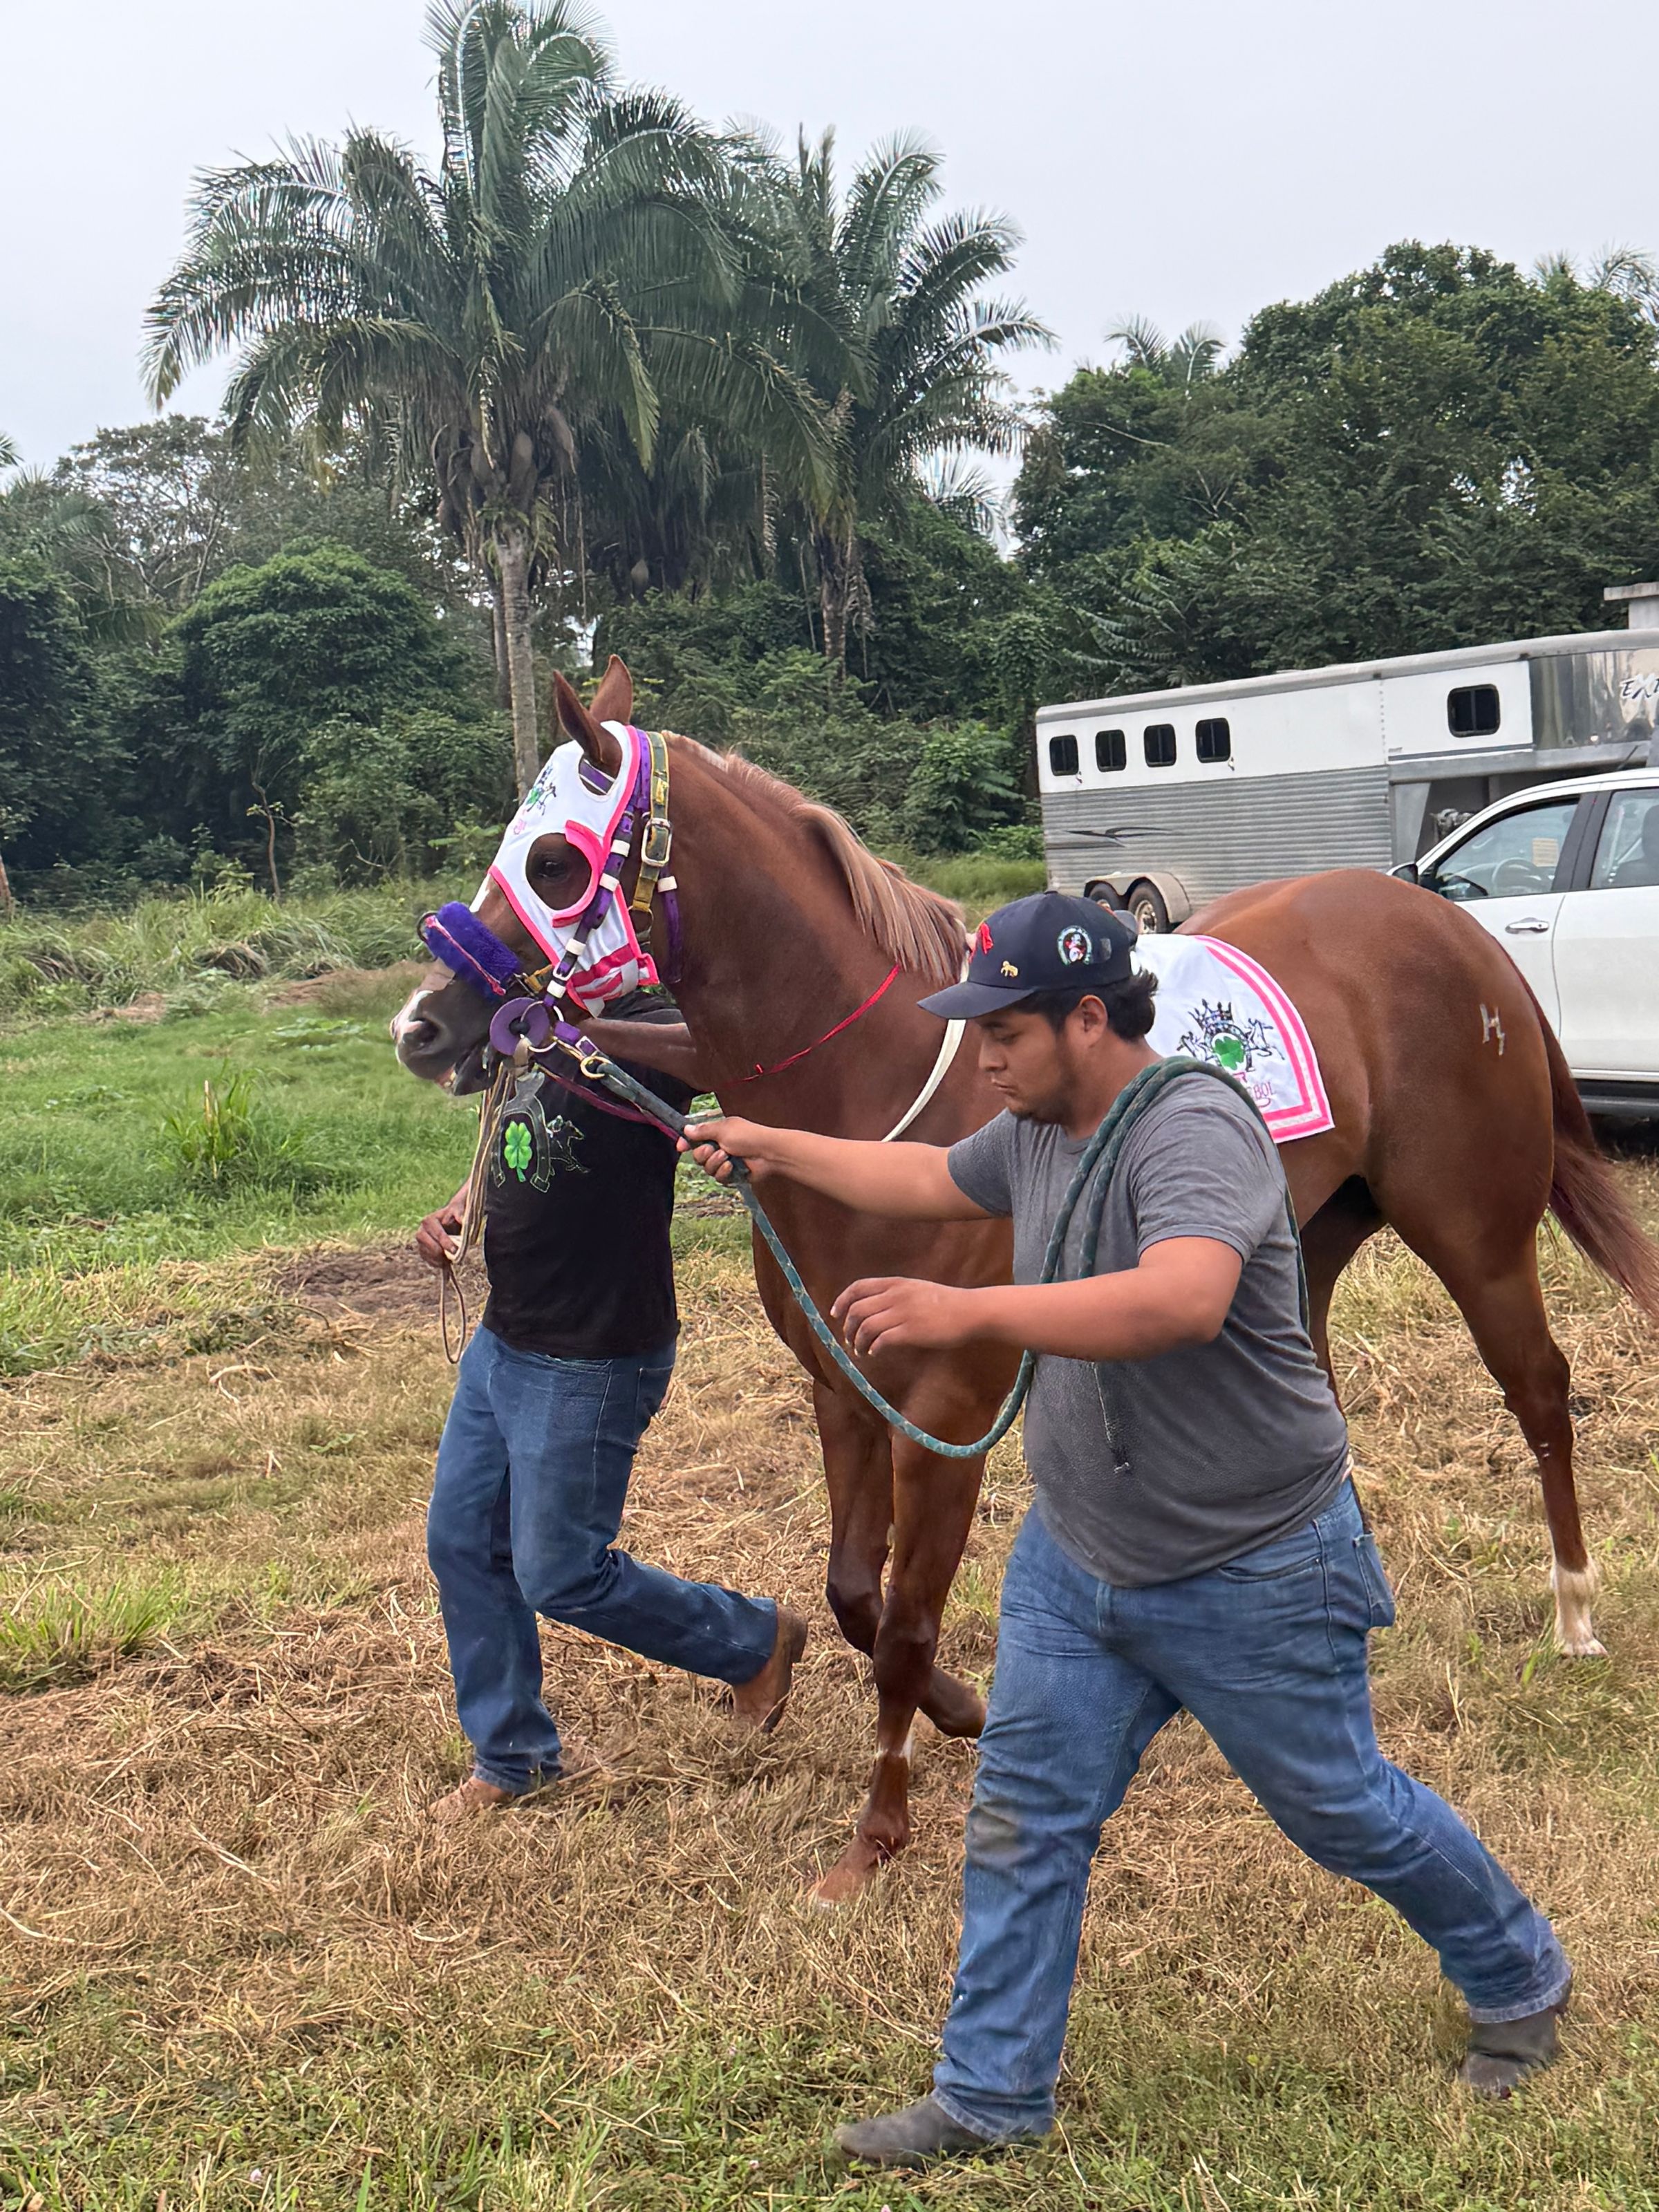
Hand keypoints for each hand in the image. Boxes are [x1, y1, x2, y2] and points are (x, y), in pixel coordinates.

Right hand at [416, 1196, 464, 1269]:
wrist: (451, 1220)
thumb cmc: (455, 1214)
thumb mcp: (459, 1209)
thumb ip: (460, 1212)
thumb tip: (461, 1219)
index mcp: (429, 1220)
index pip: (437, 1234)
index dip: (446, 1243)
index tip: (455, 1250)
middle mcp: (421, 1231)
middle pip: (429, 1245)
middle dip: (442, 1253)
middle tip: (454, 1257)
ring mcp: (420, 1242)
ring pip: (427, 1254)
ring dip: (440, 1259)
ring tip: (451, 1260)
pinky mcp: (422, 1251)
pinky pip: (428, 1260)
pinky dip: (437, 1263)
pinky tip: (446, 1263)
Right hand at [679, 1115, 775, 1183]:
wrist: (768, 1152)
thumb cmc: (749, 1136)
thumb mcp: (723, 1129)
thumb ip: (703, 1130)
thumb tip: (686, 1128)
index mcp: (717, 1132)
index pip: (695, 1138)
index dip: (686, 1142)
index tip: (680, 1147)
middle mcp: (719, 1147)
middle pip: (698, 1155)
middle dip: (703, 1154)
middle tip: (712, 1149)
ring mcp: (725, 1161)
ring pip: (707, 1168)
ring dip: (715, 1163)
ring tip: (727, 1157)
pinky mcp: (732, 1175)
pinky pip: (718, 1178)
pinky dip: (724, 1172)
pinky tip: (732, 1167)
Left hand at [830, 1275, 984, 1356]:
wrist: (970, 1311)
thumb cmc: (946, 1303)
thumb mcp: (917, 1288)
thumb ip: (895, 1294)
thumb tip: (873, 1307)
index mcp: (896, 1283)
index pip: (858, 1287)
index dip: (842, 1301)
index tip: (836, 1315)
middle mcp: (896, 1295)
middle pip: (857, 1310)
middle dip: (848, 1327)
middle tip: (849, 1340)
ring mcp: (904, 1313)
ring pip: (866, 1327)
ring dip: (858, 1342)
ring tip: (861, 1351)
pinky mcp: (912, 1331)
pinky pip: (882, 1340)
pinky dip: (873, 1348)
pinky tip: (875, 1354)